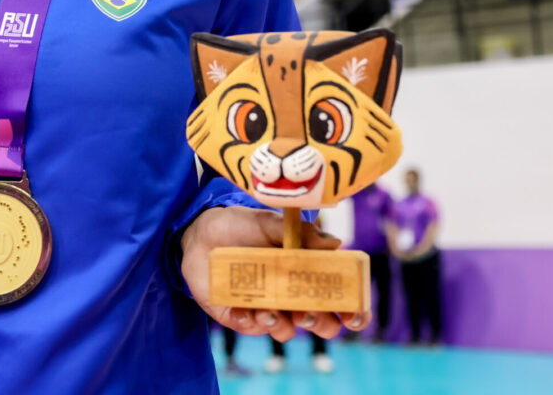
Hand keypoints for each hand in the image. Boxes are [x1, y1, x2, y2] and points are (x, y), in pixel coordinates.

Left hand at [179, 206, 369, 339]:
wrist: (197, 231)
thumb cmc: (239, 225)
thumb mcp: (268, 222)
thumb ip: (299, 233)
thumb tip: (335, 243)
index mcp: (306, 272)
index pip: (339, 298)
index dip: (353, 311)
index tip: (354, 315)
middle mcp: (290, 295)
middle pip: (320, 322)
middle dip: (320, 323)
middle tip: (307, 312)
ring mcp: (265, 307)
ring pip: (286, 330)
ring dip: (282, 325)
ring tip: (268, 310)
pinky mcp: (238, 315)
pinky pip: (250, 328)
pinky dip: (248, 322)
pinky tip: (241, 309)